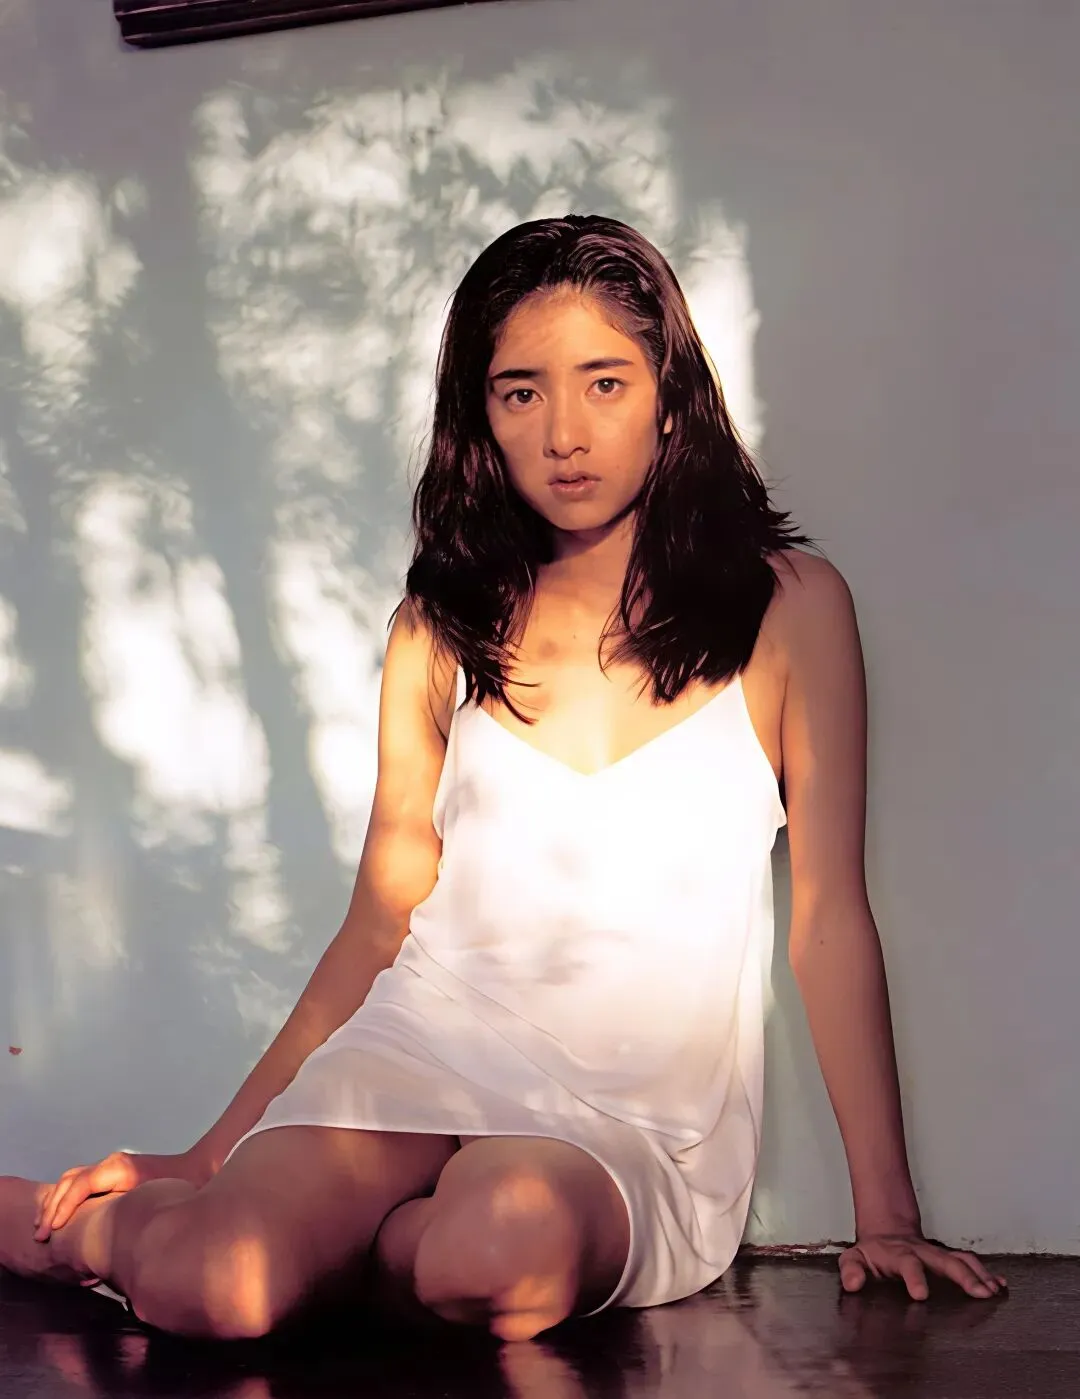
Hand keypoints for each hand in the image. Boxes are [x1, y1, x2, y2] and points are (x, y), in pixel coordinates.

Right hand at [32, 1149, 212, 1242]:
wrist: (200, 1169)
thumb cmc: (180, 1188)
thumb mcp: (156, 1199)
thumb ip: (132, 1210)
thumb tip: (108, 1232)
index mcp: (119, 1168)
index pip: (81, 1184)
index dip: (64, 1207)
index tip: (52, 1231)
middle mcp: (112, 1164)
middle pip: (70, 1180)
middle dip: (53, 1207)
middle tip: (41, 1235)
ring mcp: (112, 1167)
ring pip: (72, 1179)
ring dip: (56, 1202)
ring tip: (45, 1228)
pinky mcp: (114, 1174)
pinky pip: (82, 1182)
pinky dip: (67, 1198)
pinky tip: (62, 1220)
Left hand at [838, 1233, 1007, 1300]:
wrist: (886, 1232)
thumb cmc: (872, 1253)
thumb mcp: (854, 1258)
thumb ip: (851, 1270)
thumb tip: (853, 1284)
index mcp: (899, 1255)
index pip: (908, 1264)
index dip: (914, 1278)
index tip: (921, 1294)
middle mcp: (922, 1253)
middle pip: (946, 1261)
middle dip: (964, 1277)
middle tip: (980, 1293)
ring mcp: (937, 1254)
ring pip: (962, 1260)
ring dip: (979, 1275)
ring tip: (994, 1291)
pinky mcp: (947, 1258)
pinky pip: (969, 1262)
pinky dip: (986, 1273)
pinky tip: (1000, 1285)